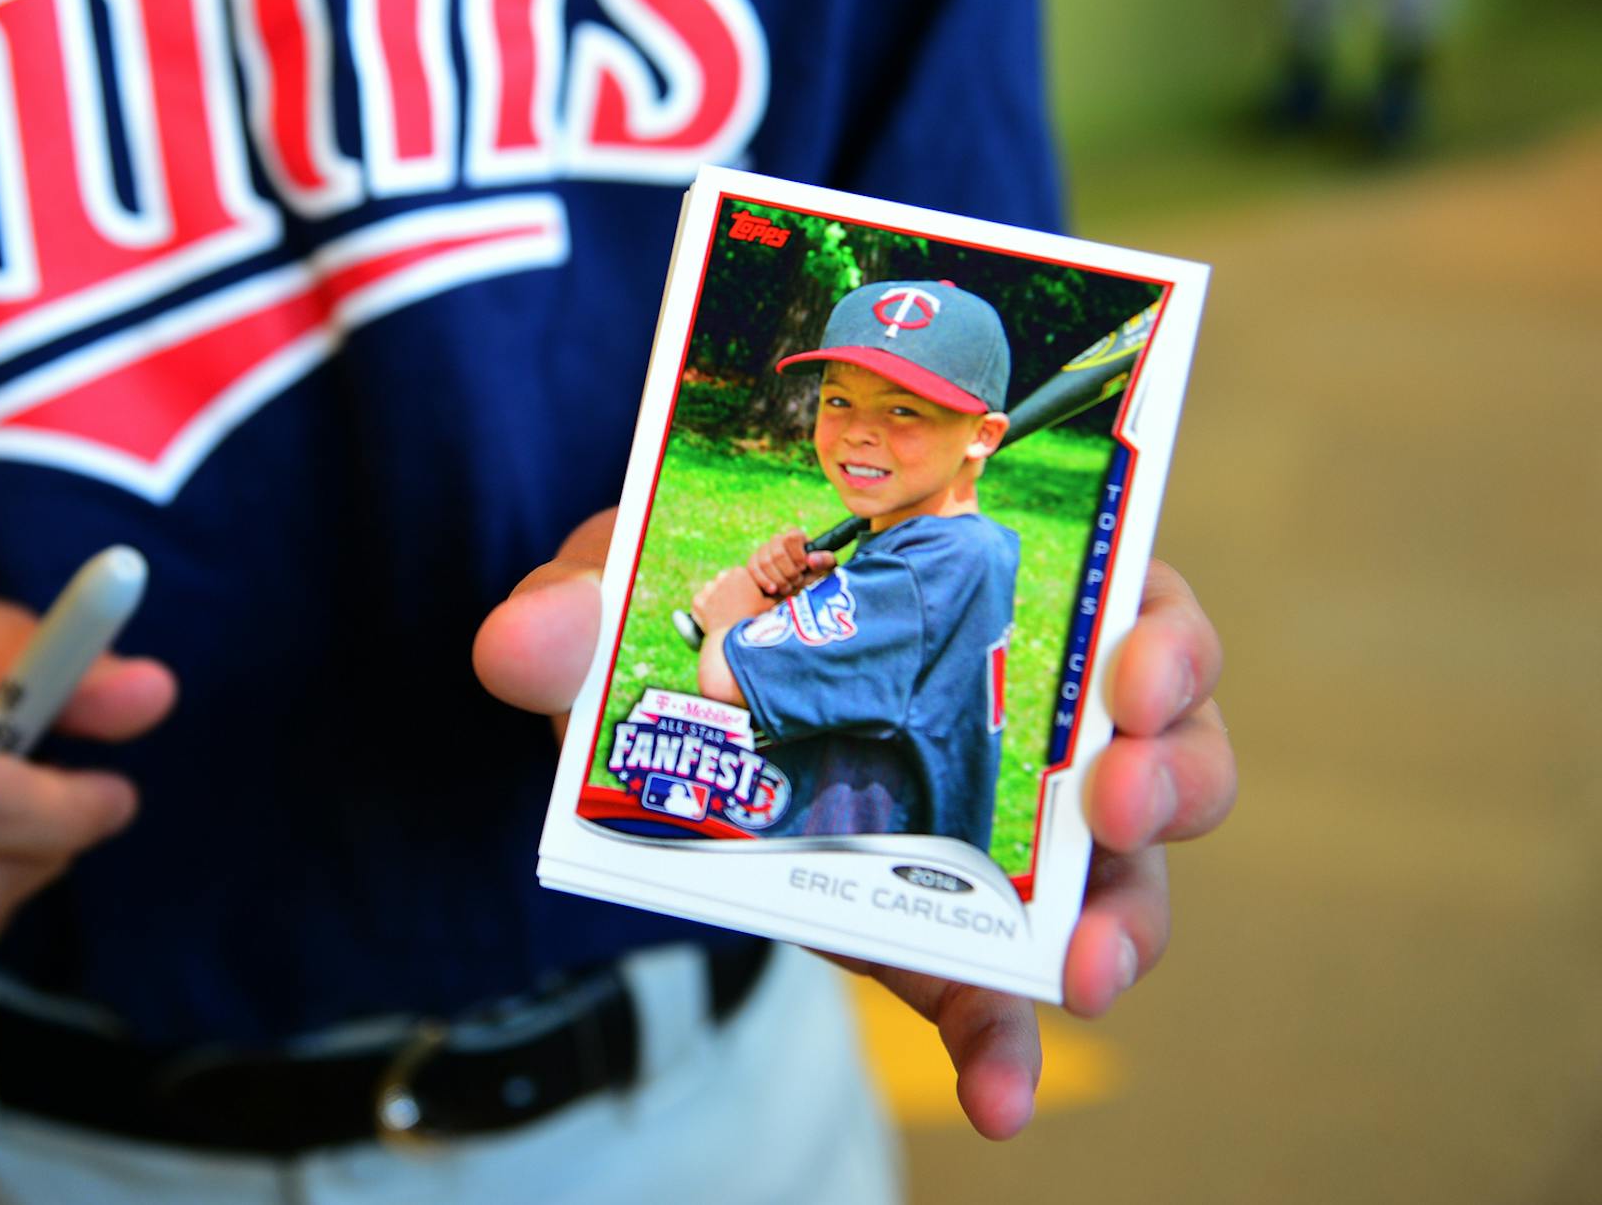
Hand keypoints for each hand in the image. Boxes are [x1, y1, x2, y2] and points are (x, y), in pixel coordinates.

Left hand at [474, 519, 1235, 1137]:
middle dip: (1173, 773)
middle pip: (1166, 743)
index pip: (1127, 604)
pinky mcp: (937, 939)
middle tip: (1123, 801)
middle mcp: (1020, 718)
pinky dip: (1011, 1047)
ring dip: (1132, 920)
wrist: (626, 732)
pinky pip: (1004, 997)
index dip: (1165, 636)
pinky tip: (998, 1097)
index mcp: (982, 600)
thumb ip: (570, 608)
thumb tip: (519, 645)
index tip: (1138, 666)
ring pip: (1122, 880)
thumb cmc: (663, 627)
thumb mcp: (618, 595)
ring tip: (1091, 964)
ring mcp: (991, 837)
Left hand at [691, 566, 772, 636]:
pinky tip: (713, 618)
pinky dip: (705, 609)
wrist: (733, 636)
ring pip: (712, 591)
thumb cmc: (755, 619)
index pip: (741, 577)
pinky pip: (701, 603)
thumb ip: (774, 595)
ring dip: (716, 599)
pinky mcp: (697, 600)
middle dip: (729, 591)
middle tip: (736, 608)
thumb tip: (783, 592)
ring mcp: (707, 588)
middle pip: (725, 582)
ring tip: (725, 614)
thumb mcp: (770, 605)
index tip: (746, 600)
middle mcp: (721, 576)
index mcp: (739, 572)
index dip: (745, 589)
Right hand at [745, 528, 835, 597]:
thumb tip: (811, 559)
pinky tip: (773, 589)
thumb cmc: (812, 576)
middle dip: (789, 572)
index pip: (793, 537)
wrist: (794, 590)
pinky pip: (754, 569)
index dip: (798, 555)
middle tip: (796, 581)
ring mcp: (763, 550)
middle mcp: (778, 540)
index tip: (803, 568)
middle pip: (778, 553)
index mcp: (796, 537)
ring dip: (779, 580)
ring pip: (766, 562)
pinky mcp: (753, 562)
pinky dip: (765, 582)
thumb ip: (824, 561)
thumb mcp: (824, 569)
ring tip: (787, 587)